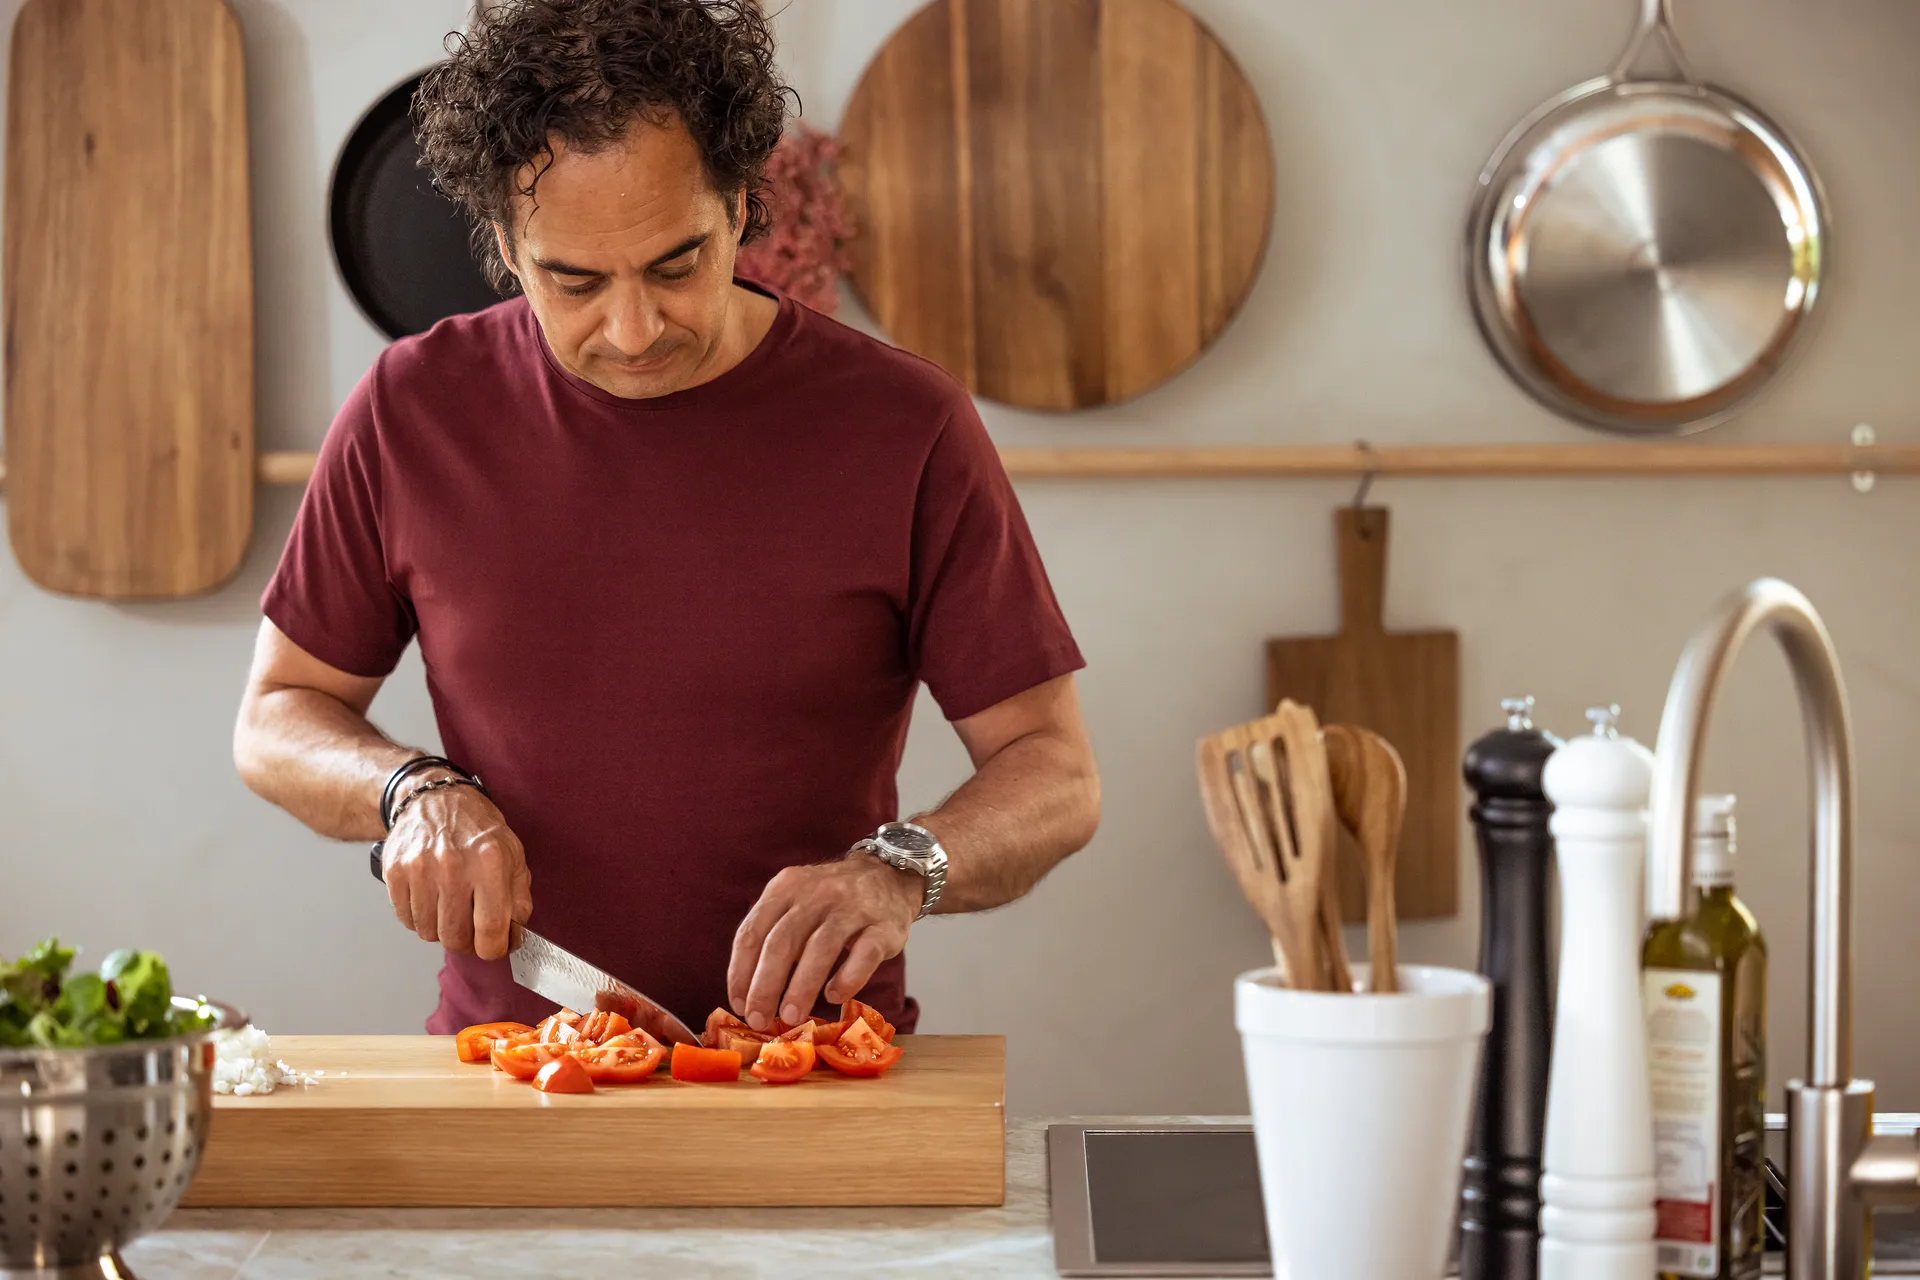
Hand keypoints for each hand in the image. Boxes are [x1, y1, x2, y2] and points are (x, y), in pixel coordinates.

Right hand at [379, 774, 532, 960]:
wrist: (434, 797)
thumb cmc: (476, 828)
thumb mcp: (513, 855)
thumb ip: (518, 898)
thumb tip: (513, 936)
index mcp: (490, 863)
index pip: (491, 930)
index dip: (494, 948)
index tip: (494, 946)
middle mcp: (453, 866)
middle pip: (455, 938)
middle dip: (466, 942)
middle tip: (471, 930)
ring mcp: (419, 869)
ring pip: (428, 932)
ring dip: (441, 929)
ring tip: (450, 907)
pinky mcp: (394, 872)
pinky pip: (406, 919)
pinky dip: (419, 918)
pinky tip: (430, 899)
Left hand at [727, 854, 921, 1030]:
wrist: (888, 875)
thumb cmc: (831, 902)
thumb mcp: (796, 902)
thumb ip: (773, 936)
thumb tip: (749, 994)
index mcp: (786, 887)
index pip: (752, 932)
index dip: (741, 972)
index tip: (738, 1005)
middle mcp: (816, 894)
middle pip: (782, 942)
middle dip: (766, 987)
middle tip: (759, 1020)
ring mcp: (852, 908)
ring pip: (821, 948)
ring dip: (801, 987)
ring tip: (791, 1017)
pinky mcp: (884, 926)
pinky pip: (864, 954)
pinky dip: (847, 978)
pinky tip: (835, 997)